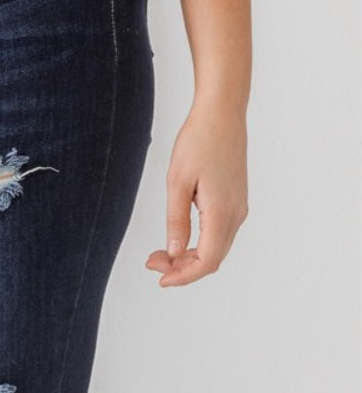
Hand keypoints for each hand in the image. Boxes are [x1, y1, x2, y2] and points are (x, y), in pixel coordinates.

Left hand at [146, 100, 247, 286]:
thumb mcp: (178, 180)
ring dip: (191, 256)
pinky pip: (220, 232)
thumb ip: (176, 219)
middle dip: (183, 267)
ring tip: (161, 252)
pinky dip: (200, 242)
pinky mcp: (236, 200)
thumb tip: (173, 252)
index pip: (207, 261)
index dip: (184, 276)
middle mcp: (236, 215)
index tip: (160, 278)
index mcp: (222, 213)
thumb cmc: (198, 141)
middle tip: (152, 262)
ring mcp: (239, 208)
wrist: (222, 114)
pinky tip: (181, 236)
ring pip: (217, 246)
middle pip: (212, 258)